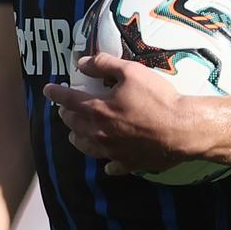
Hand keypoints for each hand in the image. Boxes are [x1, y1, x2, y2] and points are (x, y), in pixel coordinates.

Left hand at [43, 54, 198, 175]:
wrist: (183, 129)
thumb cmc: (158, 98)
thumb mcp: (131, 72)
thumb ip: (104, 64)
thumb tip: (81, 63)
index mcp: (96, 110)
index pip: (67, 100)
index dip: (55, 93)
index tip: (48, 90)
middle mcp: (98, 133)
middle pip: (73, 124)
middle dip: (66, 115)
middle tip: (66, 109)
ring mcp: (111, 151)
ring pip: (85, 147)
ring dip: (78, 137)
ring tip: (77, 132)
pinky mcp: (128, 164)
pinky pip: (111, 166)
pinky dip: (106, 162)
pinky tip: (107, 162)